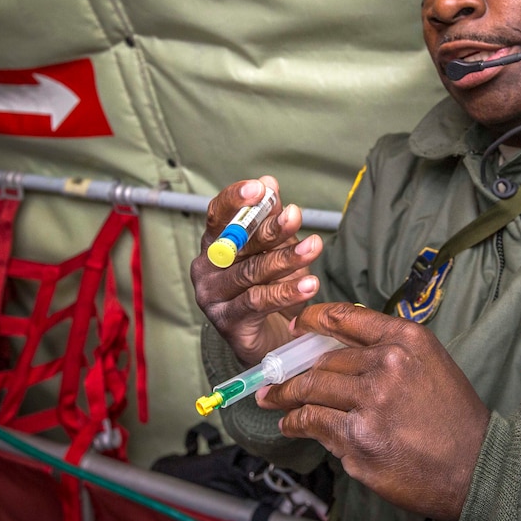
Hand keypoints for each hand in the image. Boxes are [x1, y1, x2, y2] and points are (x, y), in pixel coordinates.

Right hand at [190, 176, 322, 364]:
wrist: (265, 339)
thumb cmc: (266, 286)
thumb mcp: (270, 248)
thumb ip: (268, 218)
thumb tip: (269, 182)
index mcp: (213, 243)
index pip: (217, 215)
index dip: (236, 199)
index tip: (260, 188)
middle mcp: (206, 267)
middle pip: (238, 243)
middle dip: (270, 228)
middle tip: (296, 215)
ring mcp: (212, 296)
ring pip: (250, 272)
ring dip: (286, 258)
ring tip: (314, 247)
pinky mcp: (227, 322)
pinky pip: (257, 302)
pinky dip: (286, 292)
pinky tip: (310, 284)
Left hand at [258, 302, 490, 520]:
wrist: (476, 465)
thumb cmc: (454, 418)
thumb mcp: (430, 363)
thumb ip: (389, 350)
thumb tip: (341, 350)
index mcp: (406, 340)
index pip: (345, 318)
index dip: (313, 319)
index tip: (297, 325)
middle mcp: (387, 364)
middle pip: (324, 359)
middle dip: (295, 368)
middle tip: (278, 374)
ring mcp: (371, 402)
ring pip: (312, 389)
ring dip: (286, 395)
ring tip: (273, 398)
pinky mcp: (359, 438)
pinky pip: (313, 422)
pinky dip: (295, 422)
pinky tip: (290, 423)